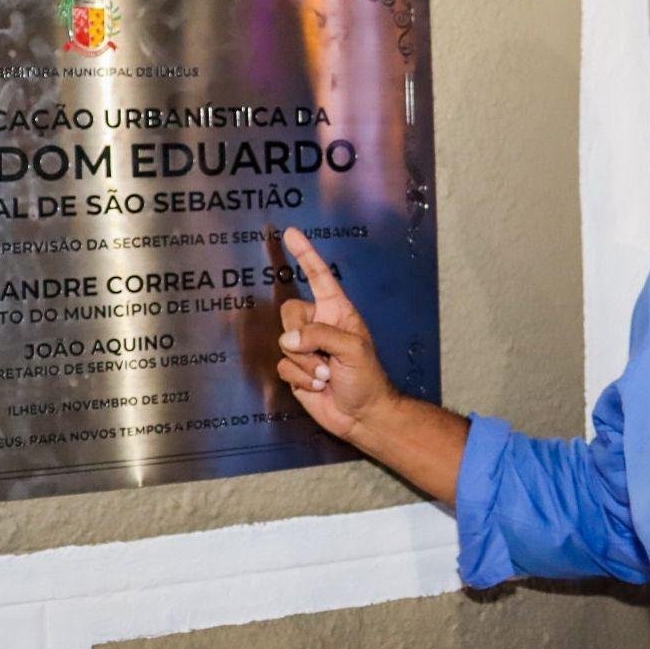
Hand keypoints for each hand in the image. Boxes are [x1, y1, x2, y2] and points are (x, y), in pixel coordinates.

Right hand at [276, 227, 397, 440]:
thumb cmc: (367, 378)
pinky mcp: (295, 369)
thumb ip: (320, 335)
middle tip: (324, 357)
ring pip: (284, 342)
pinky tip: (318, 386)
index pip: (319, 276)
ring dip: (306, 363)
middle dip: (301, 337)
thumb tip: (289, 339)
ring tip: (327, 374)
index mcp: (337, 311)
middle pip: (289, 312)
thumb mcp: (352, 349)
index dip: (305, 254)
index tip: (290, 233)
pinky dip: (300, 378)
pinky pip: (283, 365)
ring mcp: (305, 347)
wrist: (362, 415)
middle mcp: (319, 324)